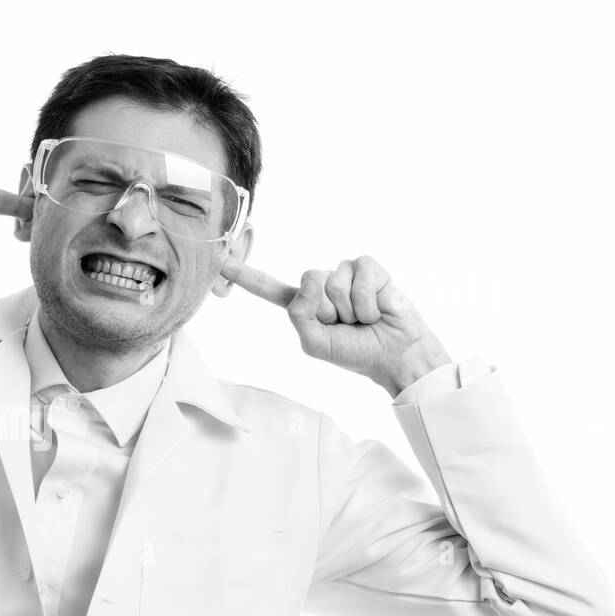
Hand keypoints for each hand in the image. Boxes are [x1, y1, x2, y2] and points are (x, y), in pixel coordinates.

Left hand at [219, 254, 450, 395]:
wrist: (394, 354)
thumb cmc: (354, 351)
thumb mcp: (315, 343)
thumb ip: (299, 315)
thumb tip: (312, 280)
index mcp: (301, 306)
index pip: (268, 288)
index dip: (245, 275)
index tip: (221, 261)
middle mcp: (320, 286)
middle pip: (308, 281)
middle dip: (329, 309)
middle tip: (346, 324)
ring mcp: (344, 274)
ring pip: (335, 280)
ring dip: (352, 308)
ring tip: (363, 319)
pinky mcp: (369, 268)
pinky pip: (360, 274)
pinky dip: (368, 300)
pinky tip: (377, 309)